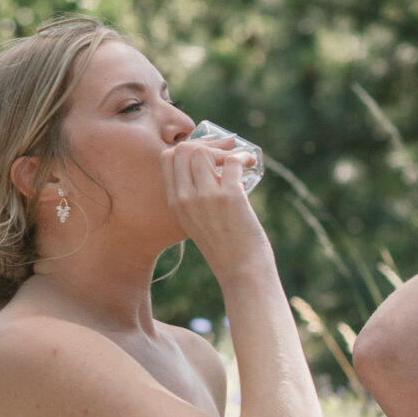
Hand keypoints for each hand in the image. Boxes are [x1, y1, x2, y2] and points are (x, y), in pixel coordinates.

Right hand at [164, 132, 269, 280]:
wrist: (242, 272)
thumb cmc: (227, 249)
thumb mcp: (199, 223)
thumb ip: (199, 199)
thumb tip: (216, 170)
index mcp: (175, 204)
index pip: (167, 158)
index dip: (188, 148)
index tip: (207, 153)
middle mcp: (185, 199)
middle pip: (183, 149)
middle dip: (206, 144)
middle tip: (225, 154)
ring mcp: (206, 197)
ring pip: (204, 151)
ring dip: (225, 150)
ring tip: (239, 160)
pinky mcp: (229, 197)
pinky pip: (232, 162)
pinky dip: (243, 157)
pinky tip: (250, 163)